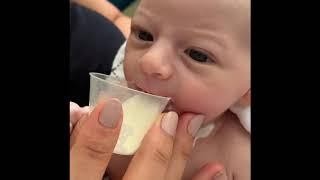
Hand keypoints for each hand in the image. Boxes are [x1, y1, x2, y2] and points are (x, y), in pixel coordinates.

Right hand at [70, 100, 224, 179]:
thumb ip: (73, 146)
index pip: (79, 170)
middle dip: (155, 151)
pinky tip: (214, 169)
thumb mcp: (63, 170)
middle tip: (168, 119)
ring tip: (190, 126)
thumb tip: (77, 112)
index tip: (110, 107)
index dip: (94, 140)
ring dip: (179, 158)